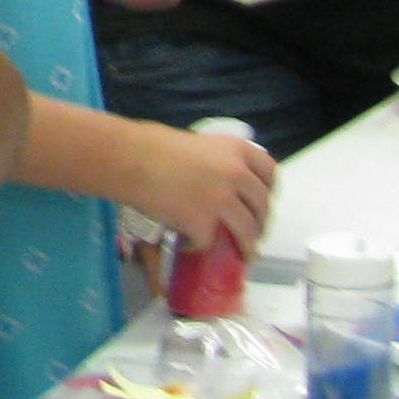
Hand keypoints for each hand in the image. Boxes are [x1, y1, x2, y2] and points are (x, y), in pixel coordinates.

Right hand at [128, 121, 272, 256]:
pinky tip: (187, 245)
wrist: (127, 158)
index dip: (269, 192)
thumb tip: (221, 184)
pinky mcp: (203, 223)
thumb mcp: (197, 144)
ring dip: (246, 246)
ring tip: (241, 254)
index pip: (270, 173)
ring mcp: (222, 200)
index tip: (262, 203)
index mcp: (237, 150)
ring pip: (247, 231)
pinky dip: (197, 247)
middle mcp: (237, 174)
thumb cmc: (151, 145)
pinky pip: (208, 243)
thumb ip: (217, 161)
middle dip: (260, 224)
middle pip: (262, 207)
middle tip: (251, 234)